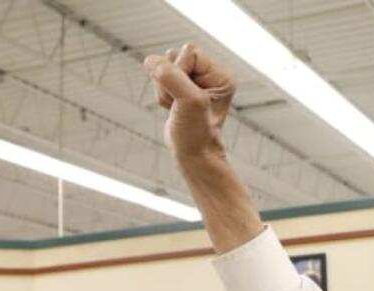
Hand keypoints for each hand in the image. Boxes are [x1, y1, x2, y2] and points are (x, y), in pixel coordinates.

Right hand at [143, 44, 234, 161]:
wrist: (194, 155)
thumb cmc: (198, 133)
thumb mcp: (189, 103)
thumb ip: (172, 78)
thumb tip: (151, 61)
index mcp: (222, 74)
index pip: (189, 51)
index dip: (179, 71)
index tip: (186, 95)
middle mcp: (212, 75)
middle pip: (174, 56)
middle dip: (169, 81)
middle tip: (180, 104)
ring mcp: (196, 81)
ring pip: (163, 66)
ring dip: (163, 88)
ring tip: (177, 107)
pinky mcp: (182, 88)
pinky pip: (159, 77)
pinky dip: (161, 94)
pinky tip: (174, 108)